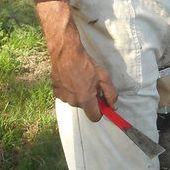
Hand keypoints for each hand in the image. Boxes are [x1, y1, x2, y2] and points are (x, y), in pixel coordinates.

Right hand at [34, 0, 118, 120]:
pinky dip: (70, 90)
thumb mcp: (104, 78)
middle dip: (91, 99)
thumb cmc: (86, 64)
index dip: (101, 111)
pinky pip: (67, 95)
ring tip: (81, 79)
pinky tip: (72, 79)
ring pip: (76, 101)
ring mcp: (63, 97)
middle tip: (92, 84)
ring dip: (80, 94)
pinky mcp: (56, 92)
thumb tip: (114, 106)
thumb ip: (111, 94)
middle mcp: (73, 101)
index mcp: (85, 99)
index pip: (95, 117)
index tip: (103, 104)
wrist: (66, 53)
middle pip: (86, 107)